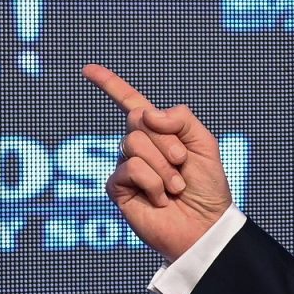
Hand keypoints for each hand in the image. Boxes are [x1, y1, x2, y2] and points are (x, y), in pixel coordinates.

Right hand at [83, 64, 233, 262]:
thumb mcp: (205, 144)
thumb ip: (181, 118)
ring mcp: (126, 166)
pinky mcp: (118, 187)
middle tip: (182, 164)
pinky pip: (131, 168)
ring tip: (176, 187)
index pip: (130, 103)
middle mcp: (138, 147)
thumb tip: (144, 113)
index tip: (86, 68)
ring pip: (134, 143)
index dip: (109, 85)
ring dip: (163, 166)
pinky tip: (160, 199)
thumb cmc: (207, 188)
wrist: (205, 225)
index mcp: (159, 132)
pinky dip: (153, 183)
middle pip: (139, 120)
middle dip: (168, 141)